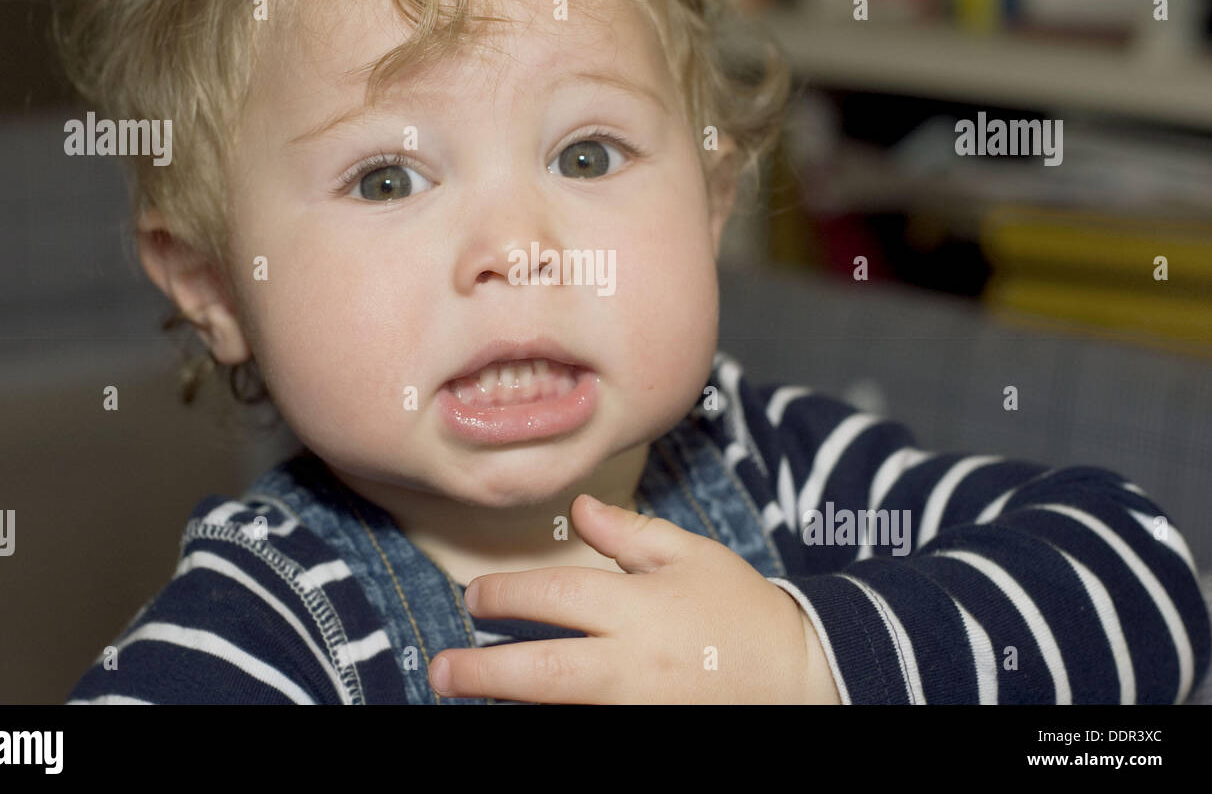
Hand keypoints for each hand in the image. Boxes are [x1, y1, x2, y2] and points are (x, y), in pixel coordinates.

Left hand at [427, 493, 841, 702]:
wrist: (801, 678)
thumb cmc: (741, 611)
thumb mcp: (692, 555)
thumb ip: (630, 534)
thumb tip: (579, 508)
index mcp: (641, 608)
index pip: (554, 599)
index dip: (504, 596)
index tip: (474, 598)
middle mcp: (633, 666)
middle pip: (539, 674)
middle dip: (480, 673)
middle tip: (441, 670)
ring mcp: (638, 711)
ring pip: (555, 712)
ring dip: (507, 705)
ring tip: (468, 692)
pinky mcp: (645, 734)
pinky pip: (583, 731)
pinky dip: (551, 720)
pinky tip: (524, 713)